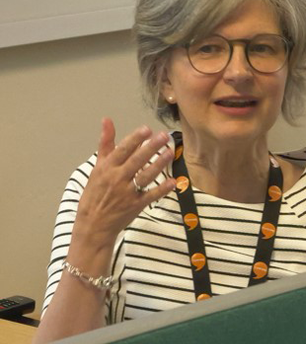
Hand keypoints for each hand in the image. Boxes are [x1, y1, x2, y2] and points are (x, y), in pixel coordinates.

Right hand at [73, 118, 174, 253]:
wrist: (93, 223)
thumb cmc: (95, 192)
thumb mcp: (97, 167)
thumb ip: (106, 144)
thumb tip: (107, 120)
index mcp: (106, 168)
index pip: (122, 150)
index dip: (135, 139)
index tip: (147, 129)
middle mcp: (117, 178)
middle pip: (136, 160)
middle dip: (151, 148)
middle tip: (164, 136)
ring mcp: (127, 192)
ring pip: (145, 176)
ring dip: (158, 164)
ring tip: (170, 152)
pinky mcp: (136, 205)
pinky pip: (151, 195)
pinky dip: (162, 189)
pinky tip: (173, 181)